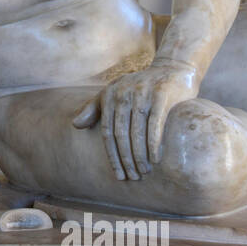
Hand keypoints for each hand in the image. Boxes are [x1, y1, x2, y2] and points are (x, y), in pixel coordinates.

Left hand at [72, 61, 199, 180]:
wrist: (172, 69)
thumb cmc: (139, 87)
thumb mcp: (113, 93)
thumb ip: (94, 108)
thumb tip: (74, 125)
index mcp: (109, 95)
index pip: (107, 133)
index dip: (112, 156)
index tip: (118, 175)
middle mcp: (123, 93)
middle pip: (121, 135)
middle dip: (126, 160)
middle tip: (133, 177)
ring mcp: (143, 93)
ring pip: (137, 132)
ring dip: (140, 156)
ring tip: (144, 172)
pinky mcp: (162, 95)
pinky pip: (155, 124)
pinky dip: (154, 144)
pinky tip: (155, 159)